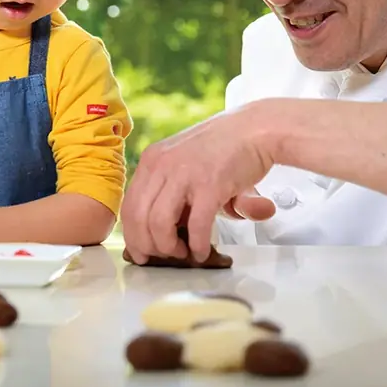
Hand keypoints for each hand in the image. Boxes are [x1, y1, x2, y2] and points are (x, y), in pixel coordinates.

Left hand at [120, 103, 277, 264]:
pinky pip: (196, 226)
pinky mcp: (210, 185)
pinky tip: (202, 251)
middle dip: (147, 245)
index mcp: (152, 160)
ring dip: (168, 247)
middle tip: (163, 257)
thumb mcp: (184, 164)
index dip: (131, 234)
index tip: (140, 251)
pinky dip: (197, 245)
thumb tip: (163, 231)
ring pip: (158, 224)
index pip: (129, 204)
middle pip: (137, 217)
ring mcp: (185, 174)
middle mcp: (162, 165)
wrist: (257, 129)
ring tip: (183, 252)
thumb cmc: (224, 149)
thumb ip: (170, 192)